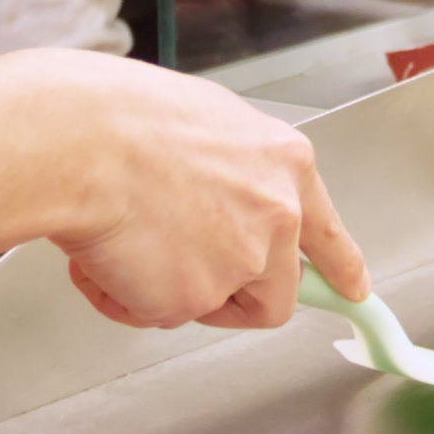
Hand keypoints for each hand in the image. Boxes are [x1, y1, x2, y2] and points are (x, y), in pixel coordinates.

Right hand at [10, 52, 371, 333]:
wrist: (80, 140)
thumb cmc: (121, 118)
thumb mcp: (203, 125)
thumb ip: (230, 173)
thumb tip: (218, 202)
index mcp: (283, 164)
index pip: (327, 233)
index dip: (339, 270)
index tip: (353, 291)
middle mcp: (277, 215)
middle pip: (275, 289)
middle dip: (226, 293)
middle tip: (175, 275)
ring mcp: (241, 261)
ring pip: (208, 305)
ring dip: (164, 288)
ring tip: (120, 242)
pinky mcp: (195, 297)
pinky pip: (157, 315)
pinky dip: (124, 297)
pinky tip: (102, 257)